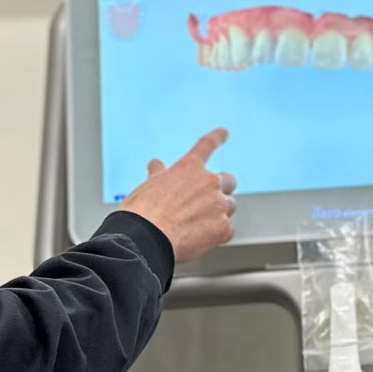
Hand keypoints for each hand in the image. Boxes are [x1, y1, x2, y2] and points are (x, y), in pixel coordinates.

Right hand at [120, 128, 235, 263]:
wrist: (146, 238)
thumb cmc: (143, 212)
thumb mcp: (148, 185)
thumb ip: (158, 174)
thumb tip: (155, 165)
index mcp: (189, 167)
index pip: (206, 146)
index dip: (216, 137)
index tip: (224, 132)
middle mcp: (209, 182)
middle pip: (229, 180)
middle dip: (221, 189)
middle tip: (209, 201)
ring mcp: (219, 205)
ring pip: (230, 206)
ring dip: (219, 212)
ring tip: (198, 225)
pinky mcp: (223, 228)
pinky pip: (227, 230)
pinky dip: (217, 234)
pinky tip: (200, 240)